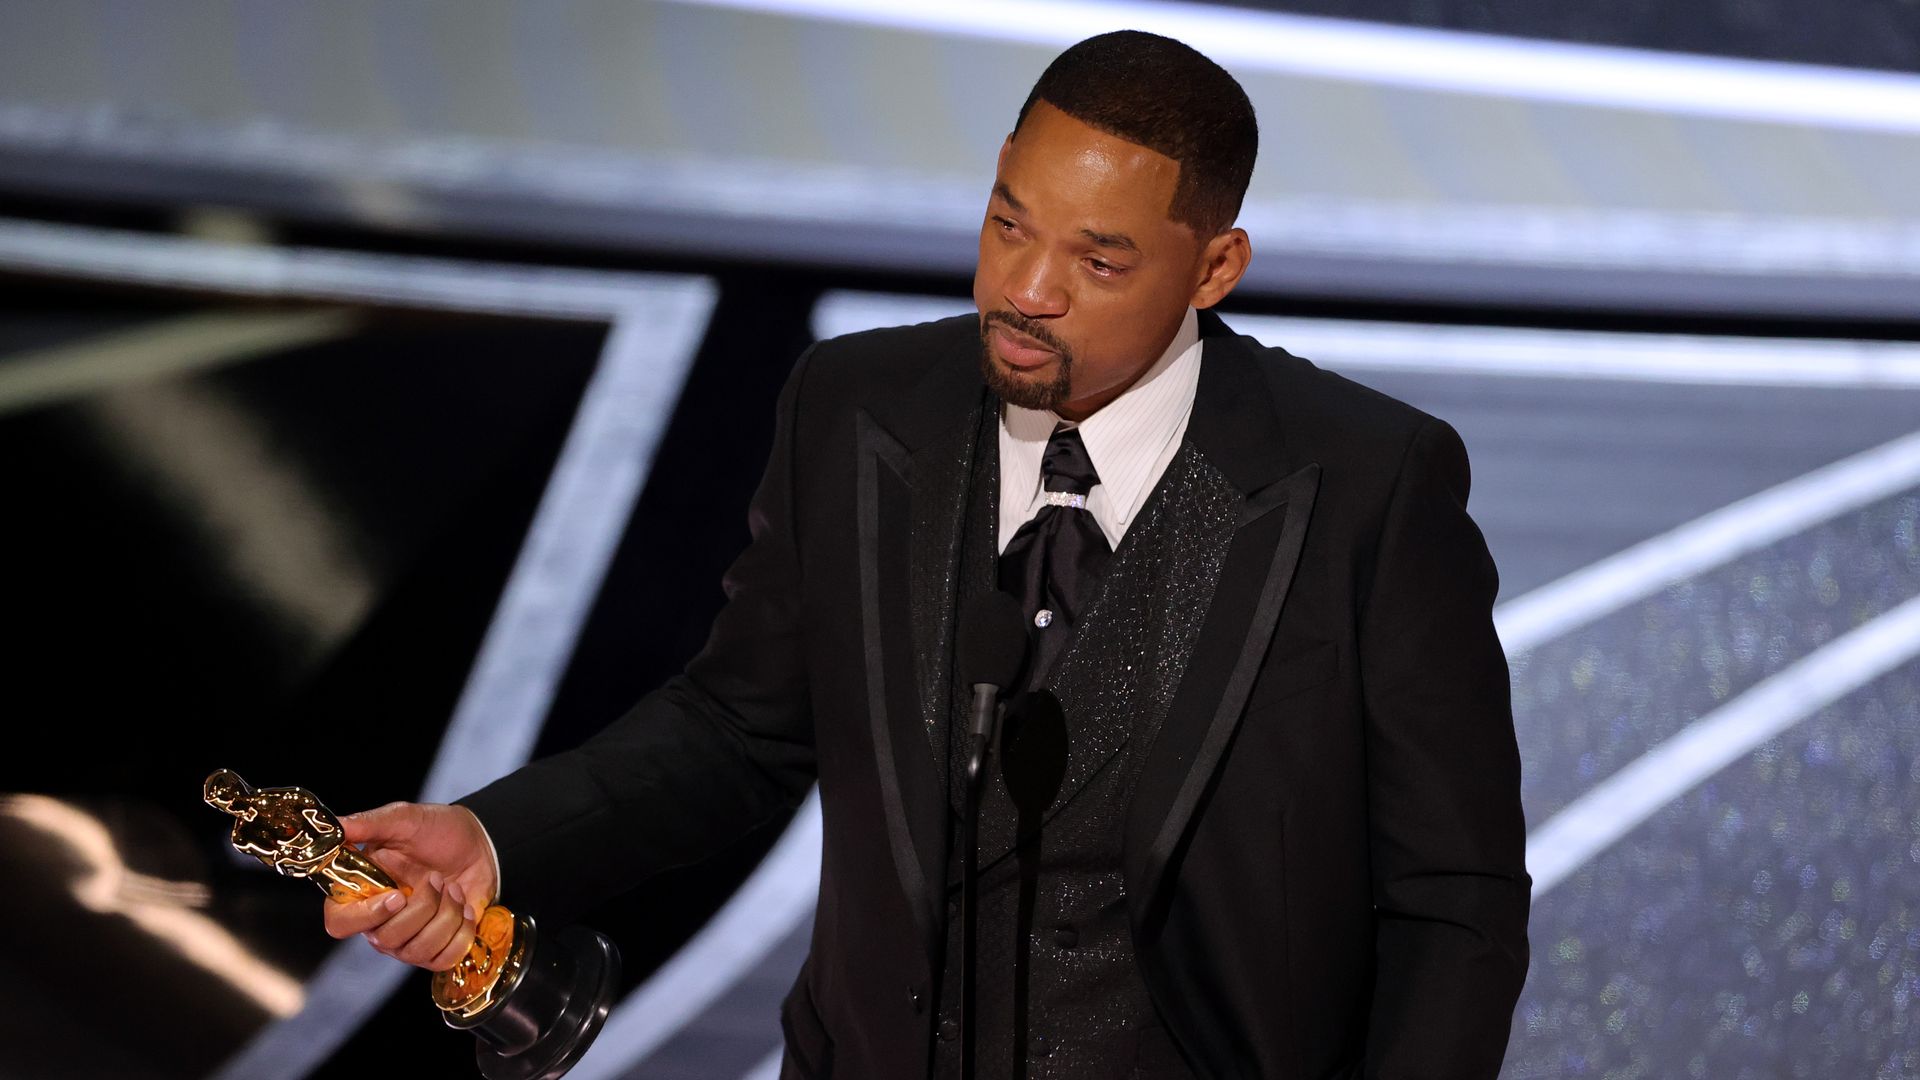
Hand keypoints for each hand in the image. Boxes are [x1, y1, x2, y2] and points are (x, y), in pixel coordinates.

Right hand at [321, 801, 499, 971]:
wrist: (480, 844)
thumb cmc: (437, 831)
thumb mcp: (402, 819)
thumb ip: (368, 823)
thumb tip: (335, 826)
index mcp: (360, 892)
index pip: (340, 923)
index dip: (367, 916)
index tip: (397, 896)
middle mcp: (377, 922)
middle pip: (386, 939)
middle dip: (423, 907)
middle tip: (437, 878)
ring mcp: (406, 940)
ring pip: (417, 950)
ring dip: (446, 915)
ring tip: (453, 889)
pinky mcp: (434, 950)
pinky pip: (444, 960)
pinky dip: (462, 932)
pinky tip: (464, 909)